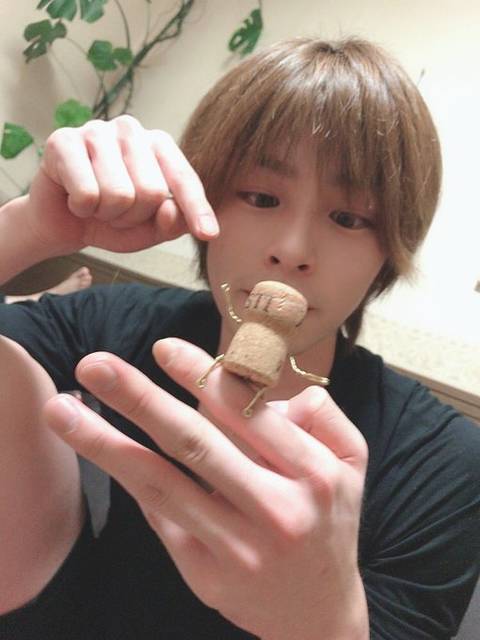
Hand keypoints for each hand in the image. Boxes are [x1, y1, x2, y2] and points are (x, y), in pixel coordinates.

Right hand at [26, 115, 217, 255]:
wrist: (60, 221)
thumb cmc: (109, 220)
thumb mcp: (148, 229)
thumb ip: (171, 223)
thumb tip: (171, 210)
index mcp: (159, 146)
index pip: (184, 178)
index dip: (196, 208)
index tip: (208, 234)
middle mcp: (131, 130)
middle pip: (152, 191)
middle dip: (132, 217)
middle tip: (115, 213)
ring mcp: (97, 131)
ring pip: (119, 194)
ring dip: (106, 214)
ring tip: (96, 206)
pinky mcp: (63, 142)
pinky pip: (88, 194)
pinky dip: (82, 208)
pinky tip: (74, 198)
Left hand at [44, 339, 368, 639]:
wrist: (319, 612)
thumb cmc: (331, 521)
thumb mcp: (351, 461)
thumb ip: (321, 414)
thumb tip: (267, 386)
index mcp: (312, 474)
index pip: (247, 413)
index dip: (202, 377)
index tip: (163, 349)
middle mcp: (274, 511)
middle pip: (195, 443)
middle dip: (139, 399)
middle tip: (95, 365)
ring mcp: (235, 547)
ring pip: (162, 484)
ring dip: (106, 444)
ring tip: (62, 409)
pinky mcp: (203, 573)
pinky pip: (160, 516)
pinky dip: (128, 478)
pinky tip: (98, 446)